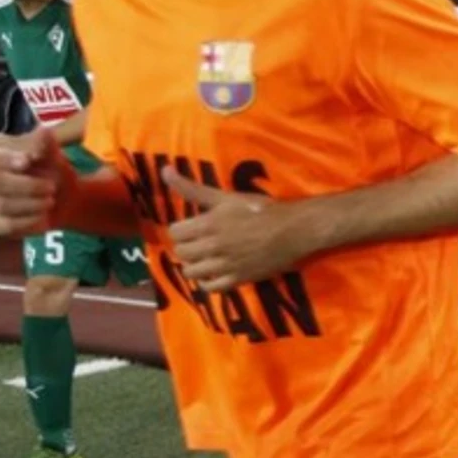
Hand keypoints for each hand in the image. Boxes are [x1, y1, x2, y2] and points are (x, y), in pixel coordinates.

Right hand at [0, 127, 66, 236]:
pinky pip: (6, 226)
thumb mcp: (52, 155)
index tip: (27, 161)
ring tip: (50, 201)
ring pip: (1, 205)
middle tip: (52, 186)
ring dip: (32, 204)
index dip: (5, 158)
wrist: (62, 199)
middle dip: (28, 185)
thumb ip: (45, 144)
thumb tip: (43, 132)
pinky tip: (44, 218)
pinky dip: (29, 223)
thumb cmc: (50, 171)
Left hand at [162, 167, 314, 292]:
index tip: (193, 227)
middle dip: (188, 246)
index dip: (182, 229)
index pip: (175, 233)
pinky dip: (207, 282)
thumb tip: (164, 170)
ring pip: (192, 272)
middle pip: (181, 253)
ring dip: (195, 265)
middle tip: (200, 242)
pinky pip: (210, 288)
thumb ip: (193, 188)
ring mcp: (225, 265)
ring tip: (206, 257)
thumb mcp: (226, 197)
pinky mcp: (238, 279)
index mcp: (209, 224)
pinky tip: (214, 273)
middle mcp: (213, 246)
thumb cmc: (261, 210)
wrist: (294, 230)